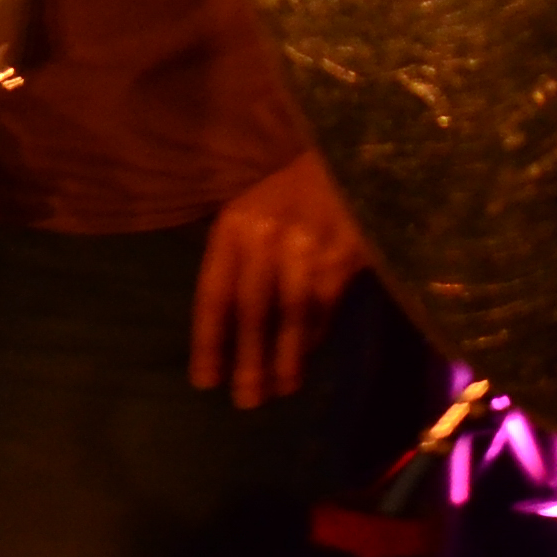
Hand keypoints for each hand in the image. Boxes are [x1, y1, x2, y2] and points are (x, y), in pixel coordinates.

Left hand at [188, 149, 367, 406]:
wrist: (351, 156)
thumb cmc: (292, 196)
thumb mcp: (253, 217)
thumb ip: (237, 263)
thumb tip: (225, 334)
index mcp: (235, 226)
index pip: (213, 292)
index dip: (209, 341)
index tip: (205, 382)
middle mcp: (266, 234)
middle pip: (251, 309)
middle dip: (247, 360)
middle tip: (244, 401)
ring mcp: (307, 243)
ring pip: (290, 314)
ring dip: (284, 358)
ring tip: (279, 389)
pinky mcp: (344, 252)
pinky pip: (324, 305)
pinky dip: (314, 336)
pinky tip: (307, 358)